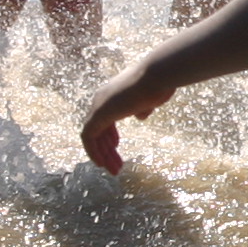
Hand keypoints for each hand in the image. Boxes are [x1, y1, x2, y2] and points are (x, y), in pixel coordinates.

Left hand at [79, 56, 178, 172]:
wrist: (157, 75)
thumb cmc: (159, 84)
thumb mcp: (151, 99)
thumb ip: (142, 108)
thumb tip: (139, 116)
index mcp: (113, 94)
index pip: (105, 118)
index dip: (110, 134)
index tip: (117, 147)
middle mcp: (101, 98)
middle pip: (98, 129)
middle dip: (107, 149)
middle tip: (116, 166)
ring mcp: (98, 106)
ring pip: (93, 136)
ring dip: (102, 154)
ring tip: (114, 170)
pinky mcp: (98, 115)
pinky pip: (88, 137)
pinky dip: (93, 151)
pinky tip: (102, 163)